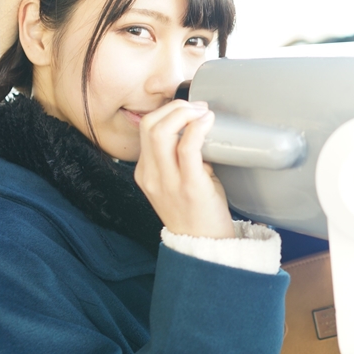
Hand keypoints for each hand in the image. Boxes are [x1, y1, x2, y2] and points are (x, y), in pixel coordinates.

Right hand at [134, 100, 234, 239]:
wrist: (203, 247)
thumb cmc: (195, 212)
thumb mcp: (176, 183)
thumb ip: (178, 158)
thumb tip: (197, 131)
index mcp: (145, 173)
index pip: (145, 129)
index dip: (167, 111)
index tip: (188, 109)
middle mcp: (151, 176)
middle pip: (150, 125)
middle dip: (175, 107)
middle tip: (197, 107)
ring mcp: (168, 182)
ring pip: (162, 132)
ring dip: (185, 113)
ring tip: (203, 112)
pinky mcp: (189, 187)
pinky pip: (187, 148)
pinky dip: (197, 128)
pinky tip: (208, 121)